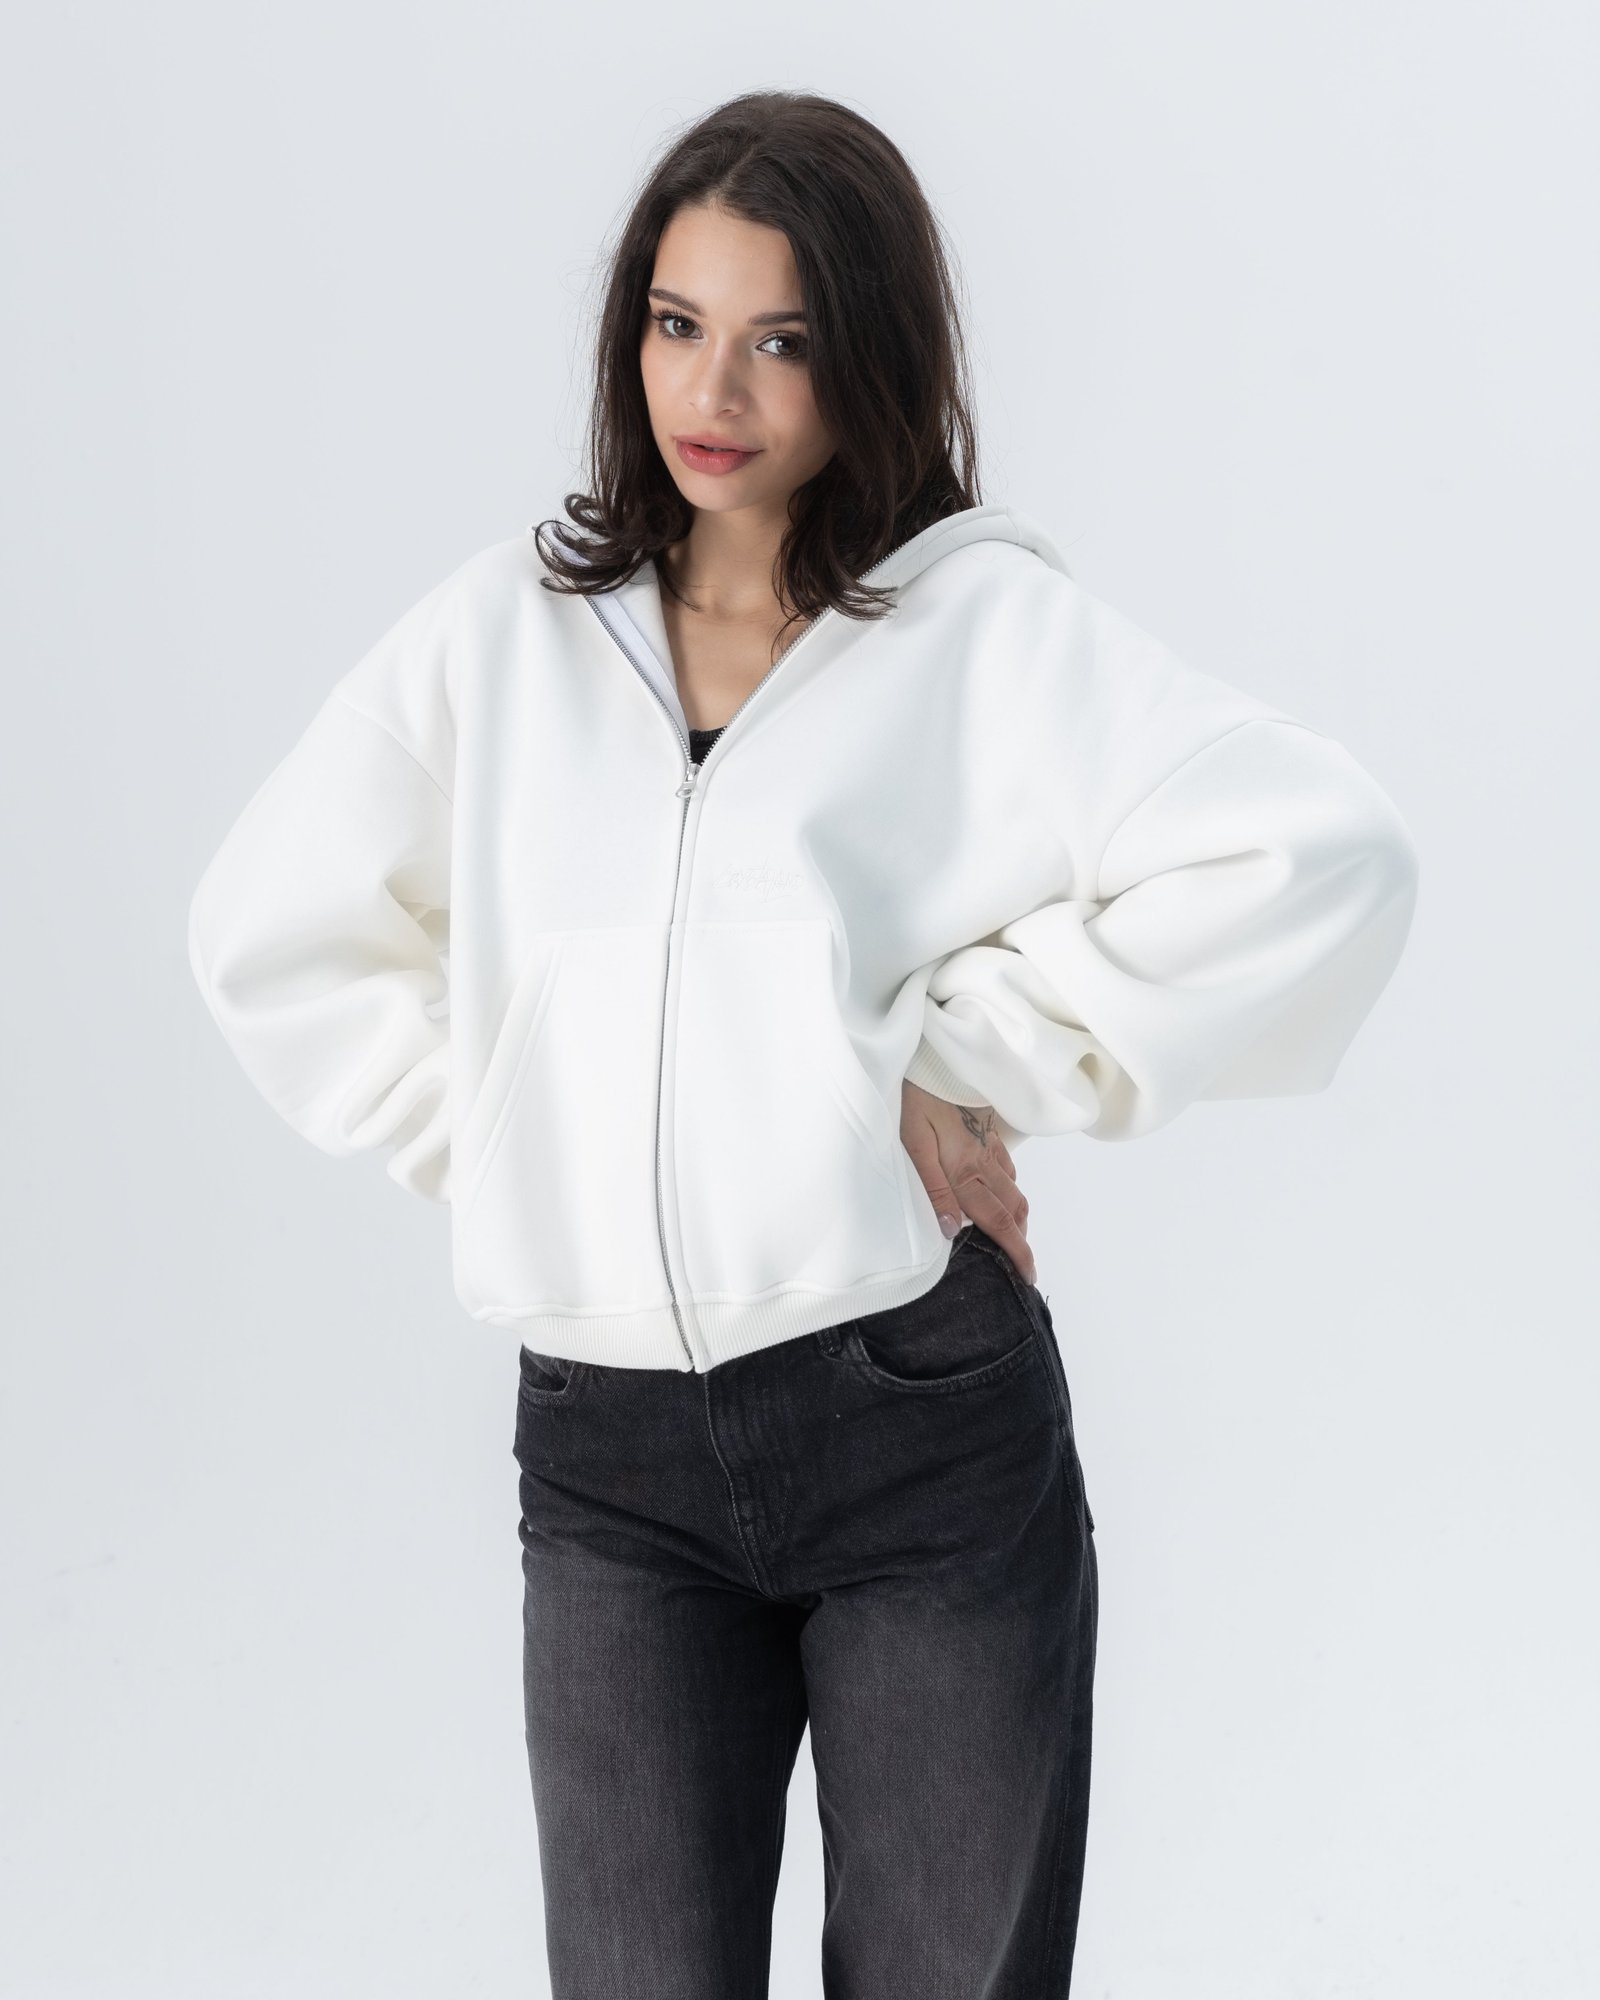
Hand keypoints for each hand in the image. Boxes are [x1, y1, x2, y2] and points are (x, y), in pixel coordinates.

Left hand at [899, 1079, 1035, 1285]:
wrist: (937, 1059)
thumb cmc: (918, 1100)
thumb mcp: (914, 1144)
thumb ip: (933, 1187)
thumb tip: (950, 1230)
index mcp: (966, 1172)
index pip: (997, 1221)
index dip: (1015, 1250)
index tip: (1028, 1275)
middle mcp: (984, 1163)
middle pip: (1012, 1210)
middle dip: (1021, 1241)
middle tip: (1024, 1267)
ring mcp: (989, 1146)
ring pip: (1013, 1190)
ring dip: (1018, 1218)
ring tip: (1014, 1238)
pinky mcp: (988, 1131)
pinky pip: (1007, 1168)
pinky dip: (1010, 1189)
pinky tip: (1001, 1194)